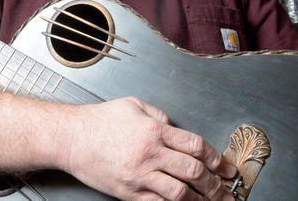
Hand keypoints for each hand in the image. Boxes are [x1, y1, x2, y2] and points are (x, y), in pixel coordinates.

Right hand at [61, 97, 236, 200]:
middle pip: (194, 172)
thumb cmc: (99, 121)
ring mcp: (139, 176)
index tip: (227, 168)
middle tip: (227, 192)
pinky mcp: (128, 193)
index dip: (218, 159)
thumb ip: (159, 116)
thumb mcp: (134, 106)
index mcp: (154, 130)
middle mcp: (150, 154)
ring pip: (180, 193)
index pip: (196, 147)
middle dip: (216, 185)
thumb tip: (177, 128)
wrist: (70, 138)